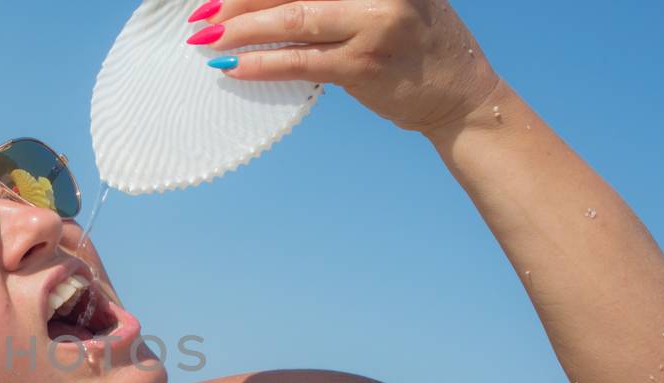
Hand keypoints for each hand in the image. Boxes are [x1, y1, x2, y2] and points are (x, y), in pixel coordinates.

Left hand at [190, 0, 501, 134]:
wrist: (461, 92)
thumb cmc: (415, 42)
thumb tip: (267, 3)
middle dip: (237, 1)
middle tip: (201, 15)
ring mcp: (372, 25)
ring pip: (290, 20)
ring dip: (240, 31)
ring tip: (206, 40)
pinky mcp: (363, 65)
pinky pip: (299, 61)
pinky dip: (261, 64)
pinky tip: (233, 67)